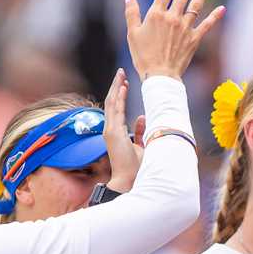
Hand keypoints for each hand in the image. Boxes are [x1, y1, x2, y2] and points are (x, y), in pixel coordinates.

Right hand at [103, 68, 142, 191]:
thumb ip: (139, 132)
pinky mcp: (113, 133)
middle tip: (120, 73)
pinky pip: (115, 111)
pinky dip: (119, 98)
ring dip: (116, 88)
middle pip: (112, 102)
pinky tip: (122, 87)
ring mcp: (110, 131)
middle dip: (116, 86)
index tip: (124, 83)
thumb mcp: (140, 146)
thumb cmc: (134, 167)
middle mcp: (110, 129)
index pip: (116, 108)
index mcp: (115, 132)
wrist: (127, 181)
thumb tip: (142, 117)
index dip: (119, 94)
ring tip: (121, 75)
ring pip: (112, 104)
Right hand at [124, 0, 223, 80]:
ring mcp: (185, 28)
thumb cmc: (144, 57)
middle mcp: (172, 18)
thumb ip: (131, 13)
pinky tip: (222, 8)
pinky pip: (207, 25)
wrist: (160, 76)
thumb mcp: (132, 34)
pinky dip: (215, 16)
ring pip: (196, 5)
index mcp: (156, 15)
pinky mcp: (194, 39)